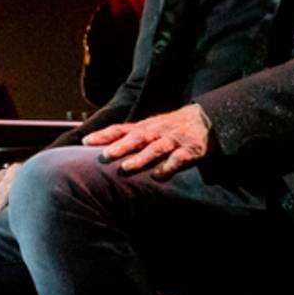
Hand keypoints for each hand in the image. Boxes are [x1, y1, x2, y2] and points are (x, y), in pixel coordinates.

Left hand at [83, 104, 211, 180]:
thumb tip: (103, 149)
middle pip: (137, 137)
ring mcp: (174, 140)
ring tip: (126, 167)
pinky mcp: (190, 150)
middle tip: (105, 156)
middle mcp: (157, 132)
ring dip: (141, 158)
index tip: (86, 141)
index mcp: (145, 127)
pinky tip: (158, 176)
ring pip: (155, 148)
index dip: (104, 135)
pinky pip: (179, 158)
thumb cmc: (172, 127)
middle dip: (120, 146)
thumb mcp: (151, 128)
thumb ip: (131, 137)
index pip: (121, 129)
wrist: (207, 119)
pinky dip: (168, 166)